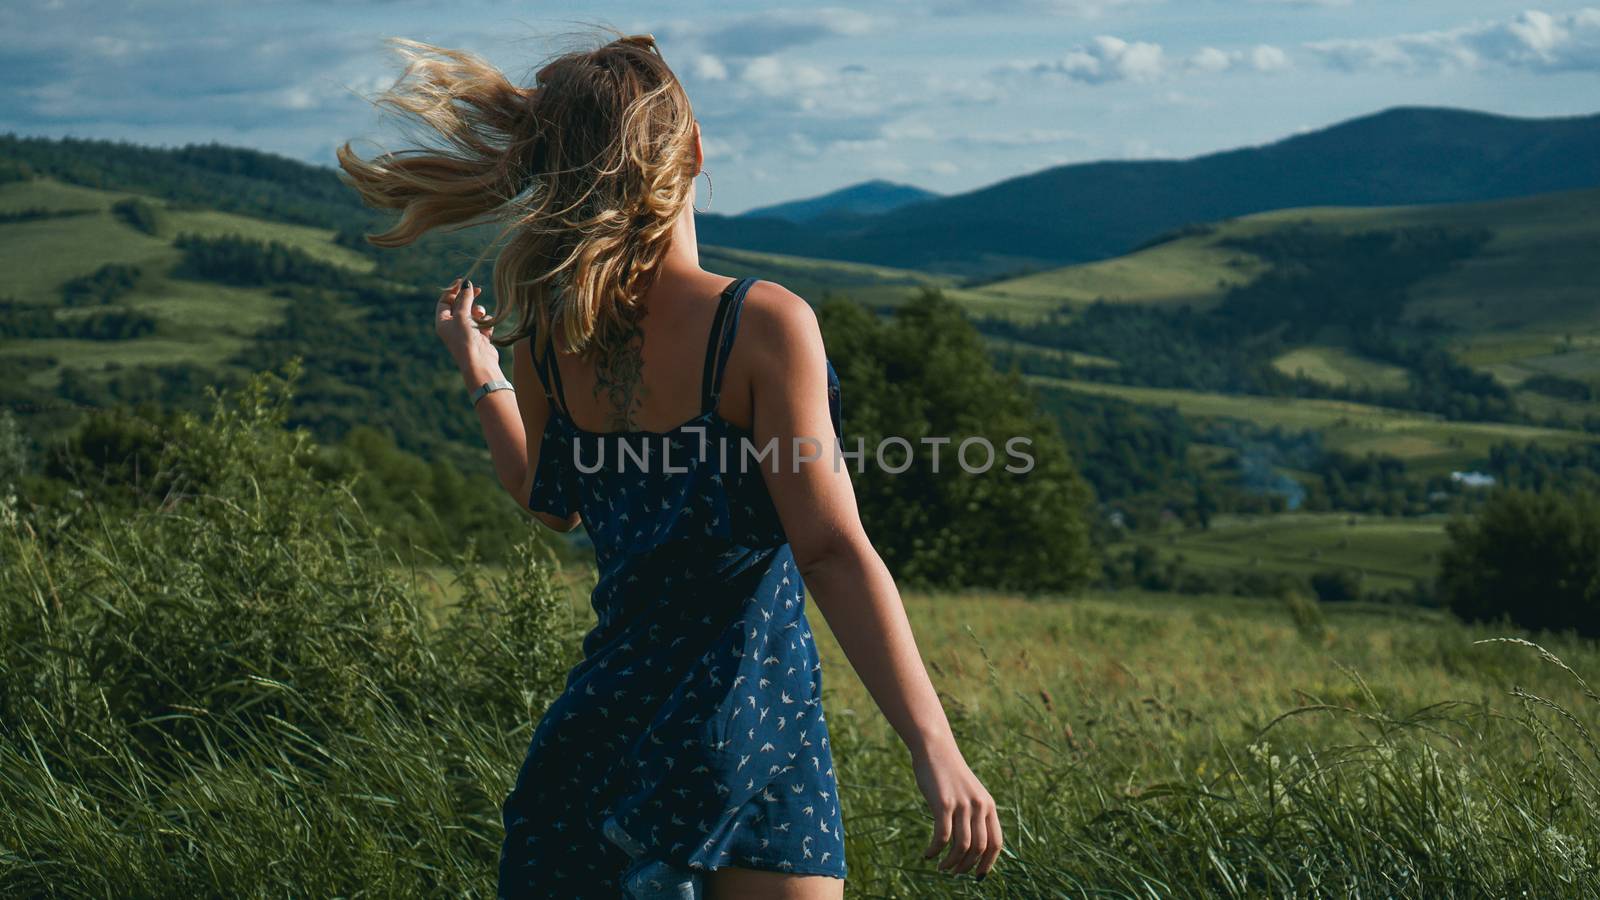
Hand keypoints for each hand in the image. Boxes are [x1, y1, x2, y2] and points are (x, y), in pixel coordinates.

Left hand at [436, 277, 500, 385]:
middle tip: (478, 289)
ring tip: (481, 315)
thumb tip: (466, 283)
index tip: (464, 281)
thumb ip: (465, 298)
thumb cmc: (466, 339)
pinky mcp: (479, 337)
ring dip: (479, 311)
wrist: (479, 363)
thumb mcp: (462, 315)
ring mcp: (466, 332)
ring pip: (473, 313)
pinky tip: (487, 328)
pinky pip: (483, 323)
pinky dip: (486, 322)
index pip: (445, 300)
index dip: (454, 290)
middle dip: (469, 298)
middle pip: (460, 305)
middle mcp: (453, 327)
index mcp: (443, 322)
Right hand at [913, 744, 1001, 876]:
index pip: (995, 843)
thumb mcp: (970, 793)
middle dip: (966, 866)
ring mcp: (962, 805)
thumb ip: (975, 814)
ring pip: (961, 845)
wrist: (935, 749)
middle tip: (954, 873)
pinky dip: (935, 850)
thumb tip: (973, 846)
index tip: (977, 875)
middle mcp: (979, 806)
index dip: (988, 863)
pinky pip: (942, 836)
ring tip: (942, 867)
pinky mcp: (943, 804)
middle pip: (979, 848)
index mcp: (988, 806)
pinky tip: (928, 854)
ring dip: (951, 862)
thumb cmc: (949, 774)